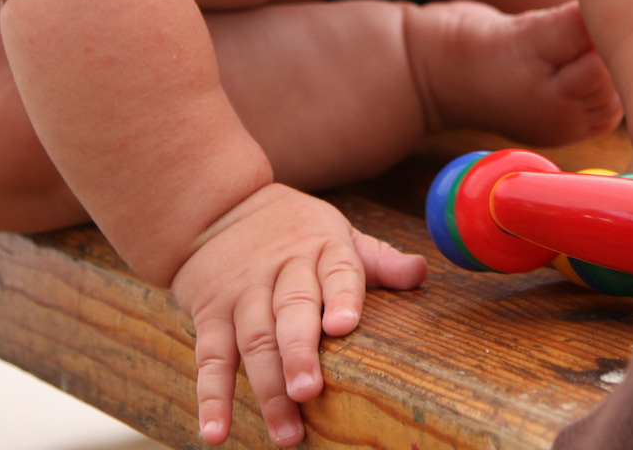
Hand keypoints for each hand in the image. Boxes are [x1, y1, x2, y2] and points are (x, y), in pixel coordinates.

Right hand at [172, 182, 425, 445]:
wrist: (219, 205)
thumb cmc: (293, 230)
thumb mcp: (337, 233)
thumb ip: (378, 259)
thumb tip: (422, 271)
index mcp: (322, 248)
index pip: (337, 270)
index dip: (342, 296)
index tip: (344, 325)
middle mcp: (281, 269)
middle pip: (291, 310)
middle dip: (298, 352)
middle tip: (309, 391)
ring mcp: (243, 292)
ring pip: (254, 339)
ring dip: (267, 387)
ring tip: (285, 432)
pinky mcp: (210, 312)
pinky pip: (210, 355)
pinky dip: (211, 396)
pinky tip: (216, 432)